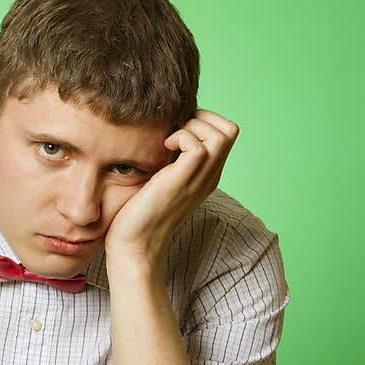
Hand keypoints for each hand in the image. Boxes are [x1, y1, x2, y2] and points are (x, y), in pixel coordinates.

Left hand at [104, 109, 238, 273]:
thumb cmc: (138, 214)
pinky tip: (162, 149)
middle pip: (230, 130)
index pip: (226, 133)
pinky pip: (198, 146)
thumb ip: (169, 158)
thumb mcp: (159, 178)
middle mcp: (209, 177)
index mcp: (206, 175)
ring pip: (222, 134)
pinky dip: (180, 138)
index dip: (203, 121)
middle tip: (174, 132)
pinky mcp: (183, 182)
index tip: (176, 130)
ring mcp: (199, 180)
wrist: (134, 245)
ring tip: (169, 141)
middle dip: (202, 118)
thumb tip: (162, 128)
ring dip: (193, 127)